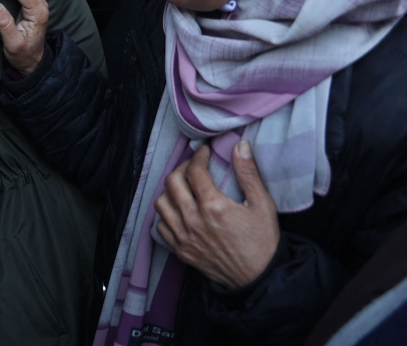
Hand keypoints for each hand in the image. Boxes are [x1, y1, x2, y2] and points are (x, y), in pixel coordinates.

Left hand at [155, 141, 280, 288]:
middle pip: (172, 183)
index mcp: (213, 206)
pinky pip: (161, 227)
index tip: (204, 152)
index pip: (194, 171)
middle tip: (193, 166)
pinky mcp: (180, 251)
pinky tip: (179, 210)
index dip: (198, 156)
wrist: (260, 277)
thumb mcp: (263, 205)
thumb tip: (239, 145)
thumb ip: (248, 173)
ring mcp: (184, 237)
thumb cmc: (263, 241)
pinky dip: (166, 215)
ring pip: (161, 204)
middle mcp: (193, 221)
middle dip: (181, 168)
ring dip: (170, 191)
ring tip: (183, 187)